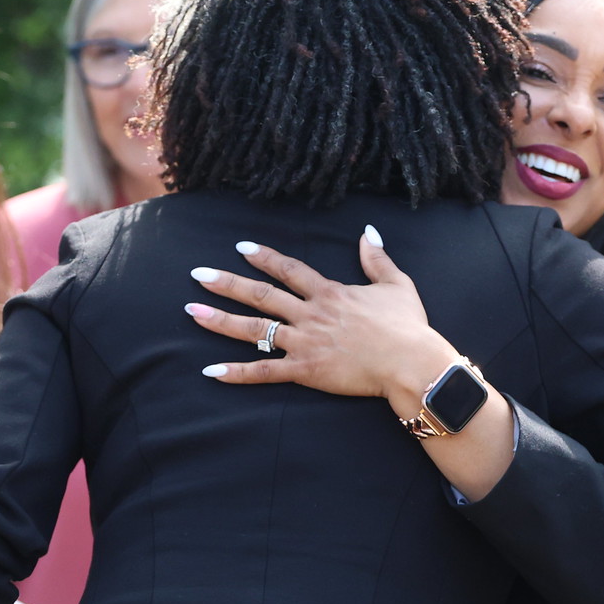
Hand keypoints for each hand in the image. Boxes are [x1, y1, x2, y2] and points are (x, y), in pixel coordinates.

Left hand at [187, 227, 461, 419]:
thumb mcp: (397, 284)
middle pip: (261, 295)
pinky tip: (211, 371)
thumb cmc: (408, 326)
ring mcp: (305, 342)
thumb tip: (368, 231)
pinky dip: (237, 372)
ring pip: (255, 329)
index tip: (240, 248)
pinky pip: (265, 372)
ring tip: (193, 313)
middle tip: (197, 275)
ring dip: (221, 321)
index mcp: (330, 292)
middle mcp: (311, 314)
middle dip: (227, 283)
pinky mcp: (306, 370)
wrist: (410, 361)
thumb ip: (377, 258)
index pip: (289, 270)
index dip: (264, 258)